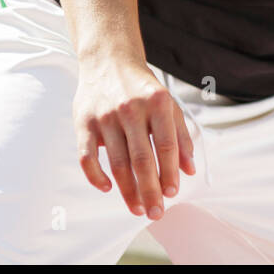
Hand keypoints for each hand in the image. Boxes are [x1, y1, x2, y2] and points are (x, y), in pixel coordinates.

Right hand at [73, 57, 196, 218]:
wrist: (109, 61)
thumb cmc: (143, 89)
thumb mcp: (168, 106)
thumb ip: (181, 136)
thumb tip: (189, 170)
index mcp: (158, 103)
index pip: (167, 145)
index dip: (170, 172)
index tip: (173, 193)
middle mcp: (131, 109)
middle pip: (142, 159)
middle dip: (150, 190)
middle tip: (155, 212)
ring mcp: (105, 117)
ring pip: (117, 163)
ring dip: (128, 190)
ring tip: (137, 209)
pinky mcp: (83, 123)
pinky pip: (87, 157)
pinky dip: (96, 176)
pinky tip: (107, 189)